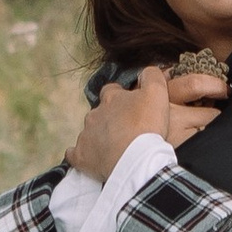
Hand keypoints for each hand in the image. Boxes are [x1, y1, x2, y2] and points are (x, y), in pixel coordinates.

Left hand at [66, 66, 222, 181]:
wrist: (136, 159)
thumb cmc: (147, 125)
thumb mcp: (157, 92)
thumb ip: (151, 76)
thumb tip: (145, 71)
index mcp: (111, 98)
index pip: (111, 90)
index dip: (121, 96)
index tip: (131, 106)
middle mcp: (94, 114)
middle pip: (100, 112)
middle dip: (110, 118)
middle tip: (127, 130)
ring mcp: (86, 135)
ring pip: (89, 132)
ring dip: (100, 137)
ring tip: (116, 147)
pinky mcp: (81, 156)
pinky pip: (74, 153)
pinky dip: (82, 154)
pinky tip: (89, 158)